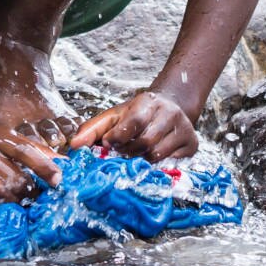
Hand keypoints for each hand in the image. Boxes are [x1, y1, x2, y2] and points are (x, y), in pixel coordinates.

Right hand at [0, 122, 63, 214]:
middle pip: (13, 178)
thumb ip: (37, 152)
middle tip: (34, 201)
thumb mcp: (10, 139)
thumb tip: (67, 164)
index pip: (26, 151)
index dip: (45, 167)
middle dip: (28, 193)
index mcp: (0, 139)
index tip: (59, 181)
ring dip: (9, 203)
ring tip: (15, 206)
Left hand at [69, 90, 198, 161]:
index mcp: (148, 103)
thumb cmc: (138, 114)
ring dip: (142, 158)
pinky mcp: (192, 145)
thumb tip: (74, 146)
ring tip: (138, 151)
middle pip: (145, 141)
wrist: (171, 107)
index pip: (134, 121)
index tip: (109, 143)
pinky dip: (158, 163)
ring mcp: (184, 129)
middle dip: (129, 150)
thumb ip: (93, 129)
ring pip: (158, 154)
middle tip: (123, 150)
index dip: (119, 136)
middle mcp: (170, 113)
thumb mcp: (115, 115)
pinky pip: (172, 162)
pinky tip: (153, 154)